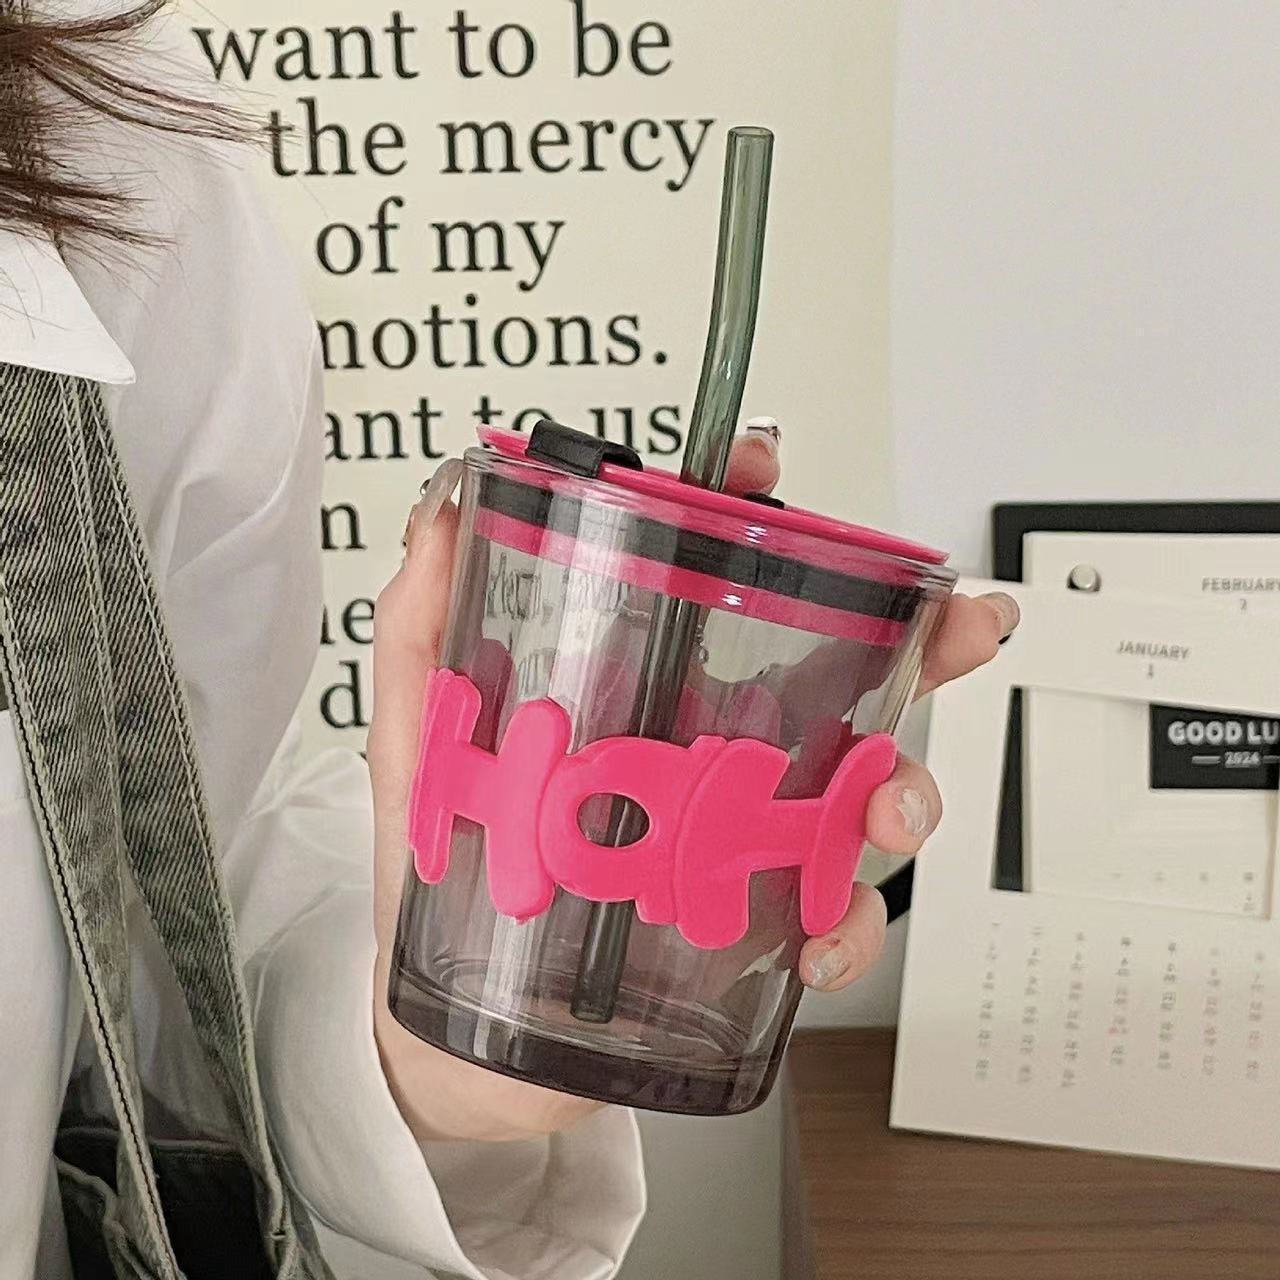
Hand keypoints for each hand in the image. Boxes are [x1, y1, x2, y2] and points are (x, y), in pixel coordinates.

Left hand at [366, 424, 1017, 1139]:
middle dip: (919, 645)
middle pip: (840, 680)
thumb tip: (443, 508)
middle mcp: (712, 759)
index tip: (766, 469)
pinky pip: (833, 920)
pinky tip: (814, 941)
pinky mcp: (753, 931)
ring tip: (887, 812)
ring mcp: (742, 843)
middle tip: (963, 628)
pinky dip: (847, 929)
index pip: (723, 593)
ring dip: (906, 791)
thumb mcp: (422, 742)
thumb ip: (422, 629)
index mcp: (647, 698)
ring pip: (862, 794)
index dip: (762, 523)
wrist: (459, 1040)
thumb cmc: (442, 878)